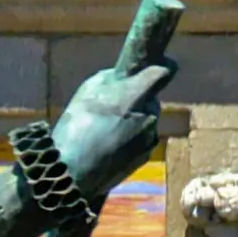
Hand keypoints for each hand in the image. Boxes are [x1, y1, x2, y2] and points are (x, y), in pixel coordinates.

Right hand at [47, 58, 172, 194]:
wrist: (74, 172)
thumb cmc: (76, 127)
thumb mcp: (89, 90)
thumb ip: (113, 79)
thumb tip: (126, 77)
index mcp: (136, 94)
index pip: (163, 71)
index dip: (163, 65)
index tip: (159, 63)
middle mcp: (150, 115)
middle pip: (150, 98)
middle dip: (137, 98)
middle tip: (113, 104)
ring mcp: (150, 138)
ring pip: (147, 120)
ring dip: (133, 120)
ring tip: (106, 129)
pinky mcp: (146, 156)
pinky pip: (142, 139)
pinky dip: (131, 138)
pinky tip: (109, 145)